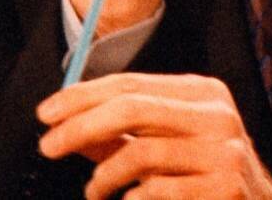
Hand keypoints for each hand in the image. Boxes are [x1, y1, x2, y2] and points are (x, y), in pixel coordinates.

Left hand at [37, 73, 271, 199]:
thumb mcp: (165, 146)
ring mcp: (224, 151)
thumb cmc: (203, 176)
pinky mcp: (225, 187)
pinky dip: (132, 198)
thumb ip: (120, 136)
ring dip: (103, 176)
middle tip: (48, 146)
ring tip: (93, 191)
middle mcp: (216, 115)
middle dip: (81, 126)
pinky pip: (157, 190)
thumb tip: (64, 126)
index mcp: (202, 93)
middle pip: (132, 108)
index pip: (131, 84)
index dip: (82, 96)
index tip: (46, 114)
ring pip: (141, 153)